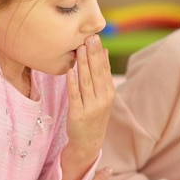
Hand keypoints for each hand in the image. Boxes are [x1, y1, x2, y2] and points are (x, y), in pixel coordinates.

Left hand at [65, 34, 114, 159]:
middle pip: (97, 73)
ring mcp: (90, 107)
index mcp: (109, 93)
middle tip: (89, 37)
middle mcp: (102, 100)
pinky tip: (70, 70)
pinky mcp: (77, 114)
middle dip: (93, 54)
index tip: (95, 37)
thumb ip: (102, 75)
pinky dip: (72, 82)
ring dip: (83, 64)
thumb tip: (104, 51)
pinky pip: (74, 95)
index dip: (100, 53)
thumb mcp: (103, 96)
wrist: (88, 142)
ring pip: (86, 82)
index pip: (104, 69)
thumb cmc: (94, 115)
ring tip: (80, 48)